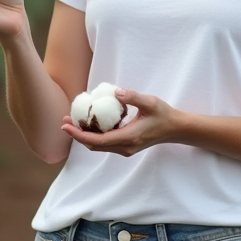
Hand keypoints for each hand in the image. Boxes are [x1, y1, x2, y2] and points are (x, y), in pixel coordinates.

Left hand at [61, 87, 178, 156]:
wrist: (176, 129)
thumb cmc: (164, 115)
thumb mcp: (150, 102)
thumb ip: (133, 97)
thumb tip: (115, 92)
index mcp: (129, 137)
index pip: (98, 140)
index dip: (80, 134)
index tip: (66, 126)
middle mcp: (125, 147)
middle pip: (94, 145)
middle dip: (77, 135)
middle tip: (65, 121)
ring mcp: (126, 149)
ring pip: (99, 146)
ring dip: (84, 136)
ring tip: (73, 122)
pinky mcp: (126, 146)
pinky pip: (105, 143)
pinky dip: (94, 135)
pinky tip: (90, 123)